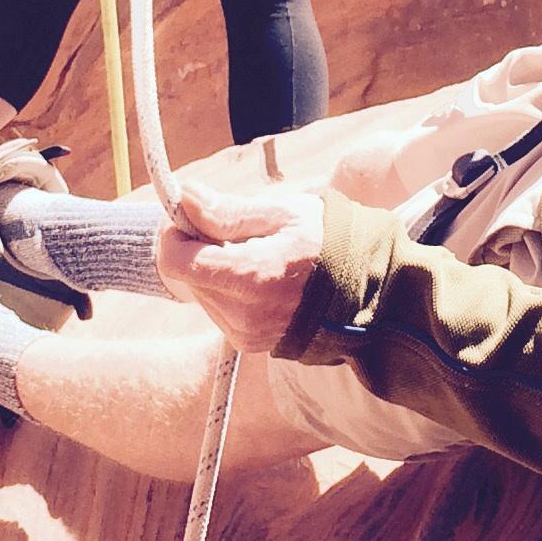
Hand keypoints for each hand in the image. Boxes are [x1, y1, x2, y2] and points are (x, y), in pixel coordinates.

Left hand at [155, 181, 324, 354]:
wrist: (366, 289)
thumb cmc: (327, 241)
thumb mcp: (282, 213)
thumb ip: (228, 212)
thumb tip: (184, 197)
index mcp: (252, 276)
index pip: (176, 261)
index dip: (175, 233)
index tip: (193, 216)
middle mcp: (245, 313)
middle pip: (186, 275)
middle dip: (197, 249)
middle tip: (234, 232)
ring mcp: (247, 333)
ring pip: (200, 293)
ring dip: (213, 270)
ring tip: (254, 256)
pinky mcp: (250, 343)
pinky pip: (217, 310)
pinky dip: (227, 290)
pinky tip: (259, 279)